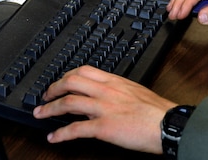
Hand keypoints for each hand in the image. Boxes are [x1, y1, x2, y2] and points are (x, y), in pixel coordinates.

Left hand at [33, 66, 175, 152]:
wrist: (167, 124)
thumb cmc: (157, 111)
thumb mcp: (135, 92)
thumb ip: (117, 92)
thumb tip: (103, 97)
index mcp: (115, 81)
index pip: (85, 70)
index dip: (67, 75)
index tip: (61, 82)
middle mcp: (107, 91)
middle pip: (72, 81)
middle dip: (54, 89)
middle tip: (45, 96)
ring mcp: (104, 108)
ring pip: (69, 102)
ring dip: (50, 109)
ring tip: (40, 114)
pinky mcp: (104, 127)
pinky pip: (76, 129)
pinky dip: (61, 134)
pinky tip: (53, 138)